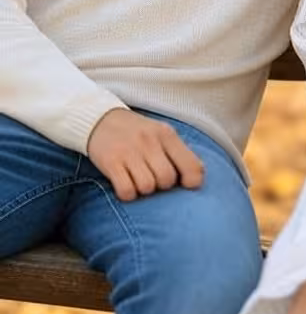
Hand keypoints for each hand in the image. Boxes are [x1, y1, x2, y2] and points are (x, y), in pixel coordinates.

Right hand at [87, 109, 204, 201]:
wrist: (100, 119)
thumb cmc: (138, 133)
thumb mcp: (162, 134)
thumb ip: (181, 154)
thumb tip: (197, 180)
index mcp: (167, 134)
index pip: (191, 165)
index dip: (192, 181)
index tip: (185, 184)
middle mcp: (150, 141)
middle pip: (167, 180)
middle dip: (162, 185)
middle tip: (152, 176)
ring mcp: (129, 151)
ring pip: (147, 187)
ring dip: (143, 189)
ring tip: (138, 179)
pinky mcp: (111, 162)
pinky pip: (126, 191)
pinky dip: (127, 193)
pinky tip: (125, 183)